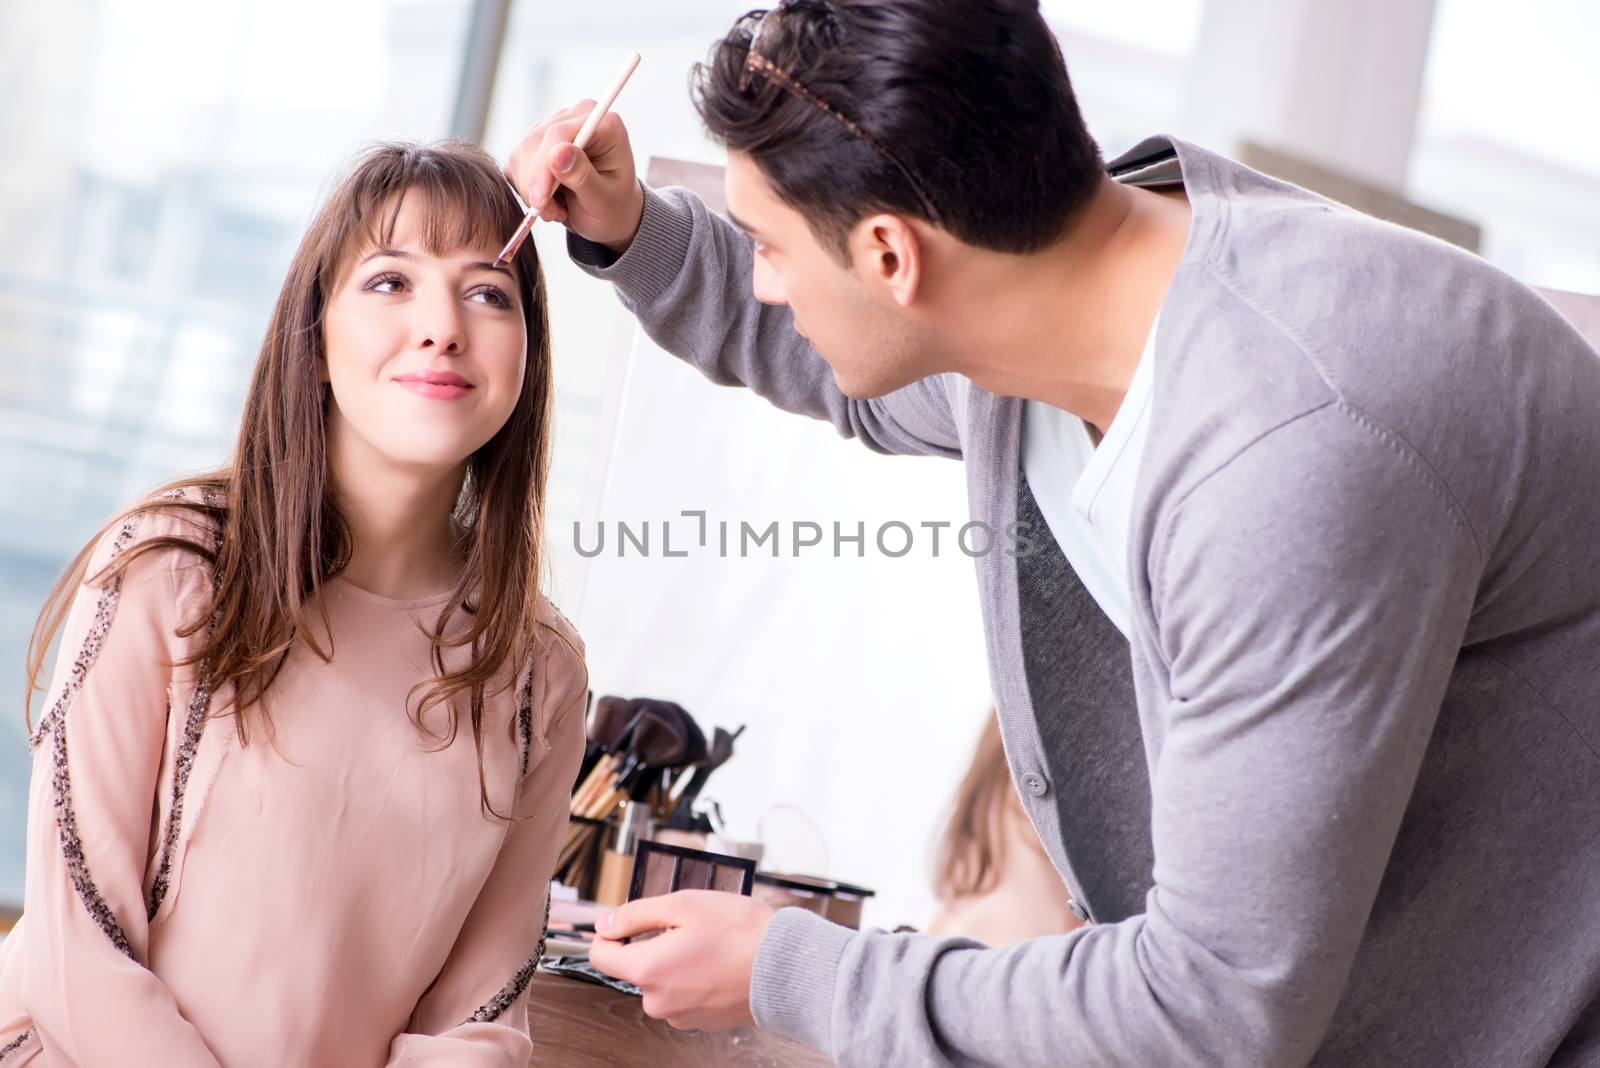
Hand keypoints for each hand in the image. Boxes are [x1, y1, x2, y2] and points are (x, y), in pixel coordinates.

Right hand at [503, 100, 645, 254]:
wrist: (608, 217)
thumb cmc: (613, 208)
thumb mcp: (603, 201)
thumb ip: (582, 176)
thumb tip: (557, 153)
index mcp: (604, 125)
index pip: (558, 132)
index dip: (543, 166)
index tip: (540, 201)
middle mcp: (578, 118)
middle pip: (535, 140)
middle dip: (535, 183)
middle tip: (549, 214)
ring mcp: (555, 126)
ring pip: (521, 152)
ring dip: (530, 189)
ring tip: (556, 210)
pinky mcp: (537, 142)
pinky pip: (515, 162)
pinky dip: (525, 187)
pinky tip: (548, 201)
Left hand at [587, 890, 776, 1031]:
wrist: (785, 968)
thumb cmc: (740, 933)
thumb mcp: (683, 905)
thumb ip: (636, 914)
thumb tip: (606, 924)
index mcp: (647, 971)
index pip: (601, 955)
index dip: (612, 932)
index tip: (630, 921)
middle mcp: (658, 1001)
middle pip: (635, 968)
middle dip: (654, 945)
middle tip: (690, 928)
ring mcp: (680, 1015)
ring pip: (662, 982)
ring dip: (677, 962)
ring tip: (711, 946)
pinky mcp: (701, 1021)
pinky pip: (684, 995)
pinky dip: (695, 979)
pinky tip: (719, 964)